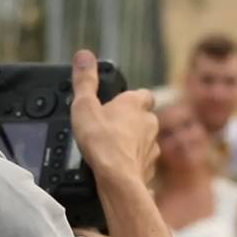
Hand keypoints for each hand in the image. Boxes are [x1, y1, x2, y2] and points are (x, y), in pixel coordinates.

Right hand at [71, 50, 159, 185]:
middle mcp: (149, 123)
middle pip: (143, 118)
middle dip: (130, 122)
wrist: (118, 180)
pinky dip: (133, 164)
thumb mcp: (84, 106)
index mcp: (135, 104)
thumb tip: (84, 56)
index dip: (131, 98)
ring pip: (144, 141)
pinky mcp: (150, 168)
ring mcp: (152, 147)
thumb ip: (85, 81)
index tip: (119, 102)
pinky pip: (142, 163)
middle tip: (110, 128)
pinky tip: (118, 169)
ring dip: (133, 143)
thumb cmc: (102, 142)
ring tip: (113, 150)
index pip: (142, 94)